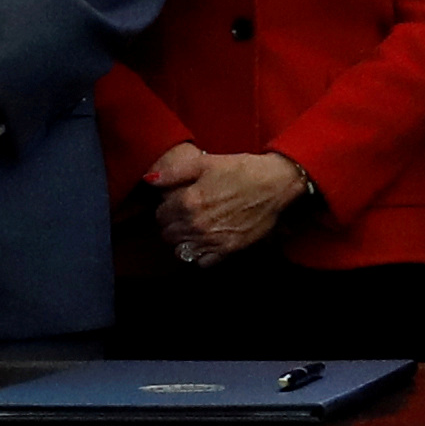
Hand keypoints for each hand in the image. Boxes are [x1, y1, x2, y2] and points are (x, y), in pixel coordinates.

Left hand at [154, 149, 320, 264]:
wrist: (275, 184)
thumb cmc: (242, 170)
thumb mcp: (205, 163)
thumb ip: (174, 173)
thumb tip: (150, 180)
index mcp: (188, 202)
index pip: (160, 215)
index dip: (165, 208)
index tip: (173, 203)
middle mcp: (197, 225)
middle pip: (168, 235)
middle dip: (171, 225)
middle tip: (182, 215)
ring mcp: (212, 240)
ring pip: (181, 250)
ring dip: (182, 241)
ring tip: (191, 229)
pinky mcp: (228, 250)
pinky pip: (203, 262)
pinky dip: (200, 255)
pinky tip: (205, 242)